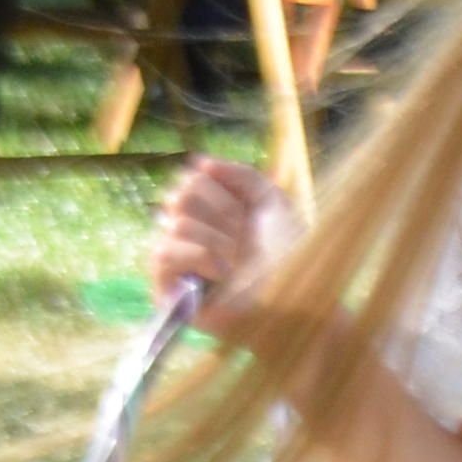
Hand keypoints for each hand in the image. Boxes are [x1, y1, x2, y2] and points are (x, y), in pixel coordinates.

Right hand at [143, 158, 298, 338]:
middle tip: (245, 241)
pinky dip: (200, 258)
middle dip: (222, 216)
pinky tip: (223, 275)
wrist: (299, 299)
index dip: (224, 194)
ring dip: (218, 242)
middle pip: (179, 196)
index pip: (191, 179)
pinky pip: (163, 253)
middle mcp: (189, 234)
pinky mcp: (166, 290)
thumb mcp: (273, 204)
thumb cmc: (291, 256)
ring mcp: (177, 262)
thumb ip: (241, 176)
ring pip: (175, 224)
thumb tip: (198, 162)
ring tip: (238, 264)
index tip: (249, 216)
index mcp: (211, 213)